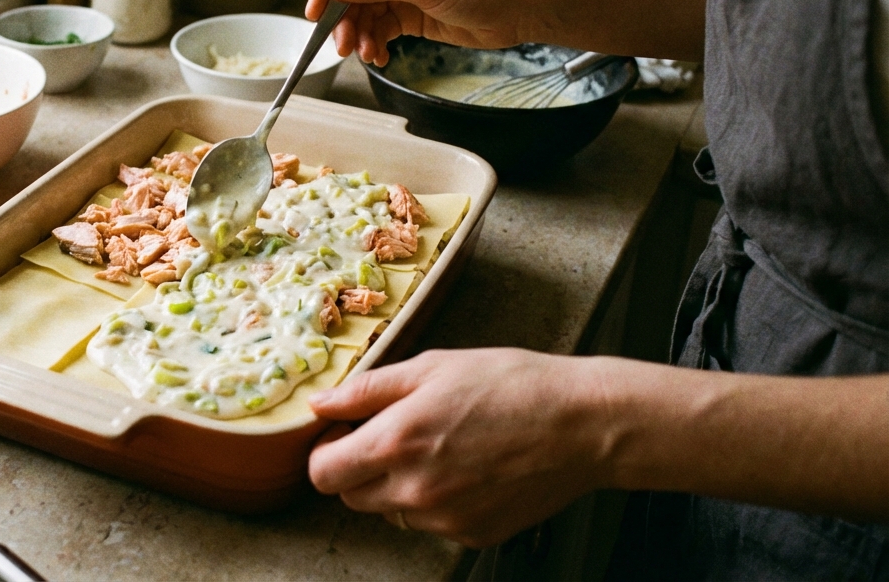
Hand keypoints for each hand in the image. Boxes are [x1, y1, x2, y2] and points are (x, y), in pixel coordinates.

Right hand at [305, 0, 540, 65]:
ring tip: (366, 55)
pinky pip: (381, 28)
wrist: (519, 9)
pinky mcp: (411, 14)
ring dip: (360, 35)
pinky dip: (376, 44)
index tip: (314, 11)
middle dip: (343, 19)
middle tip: (342, 45)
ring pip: (364, 13)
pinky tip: (379, 57)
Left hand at [307, 348, 614, 546]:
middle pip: (351, 497)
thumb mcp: (431, 367)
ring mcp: (444, 519)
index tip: (346, 434)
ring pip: (391, 511)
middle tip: (395, 435)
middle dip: (360, 468)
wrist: (581, 424)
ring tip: (440, 447)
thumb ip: (367, 390)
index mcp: (396, 442)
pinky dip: (437, 501)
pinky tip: (467, 468)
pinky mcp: (472, 534)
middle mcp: (414, 490)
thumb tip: (321, 405)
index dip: (328, 451)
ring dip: (398, 486)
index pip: (323, 474)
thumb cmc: (510, 385)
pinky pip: (431, 523)